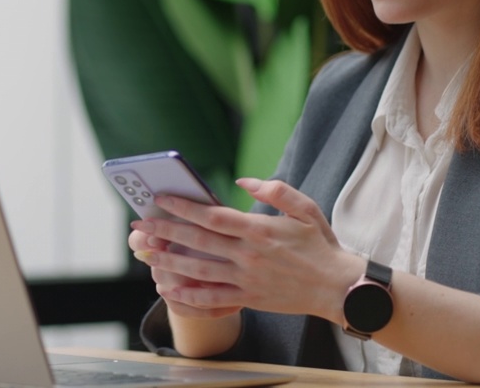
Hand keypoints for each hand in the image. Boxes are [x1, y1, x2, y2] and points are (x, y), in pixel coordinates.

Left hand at [131, 178, 362, 322]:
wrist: (338, 288)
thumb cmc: (321, 245)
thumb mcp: (305, 208)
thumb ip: (275, 190)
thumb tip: (244, 180)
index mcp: (259, 229)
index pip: (213, 216)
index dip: (184, 207)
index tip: (161, 199)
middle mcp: (248, 255)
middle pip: (198, 241)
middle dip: (166, 231)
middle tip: (142, 225)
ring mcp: (246, 279)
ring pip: (199, 271)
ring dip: (169, 262)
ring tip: (147, 254)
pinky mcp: (248, 298)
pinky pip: (212, 299)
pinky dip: (188, 295)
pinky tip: (169, 289)